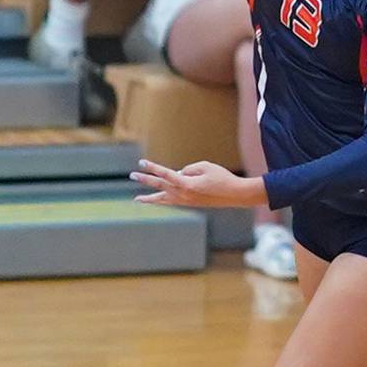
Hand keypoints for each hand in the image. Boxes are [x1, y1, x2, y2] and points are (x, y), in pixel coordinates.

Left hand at [131, 159, 265, 208]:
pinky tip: (156, 200)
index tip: (142, 163)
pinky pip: (171, 202)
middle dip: (146, 180)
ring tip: (137, 199)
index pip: (165, 174)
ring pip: (163, 199)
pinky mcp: (190, 203)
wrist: (234, 195)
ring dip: (149, 198)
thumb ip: (189, 169)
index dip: (153, 168)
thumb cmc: (222, 177)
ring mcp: (186, 201)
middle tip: (132, 175)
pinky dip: (162, 201)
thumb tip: (178, 174)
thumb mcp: (205, 166)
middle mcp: (183, 194)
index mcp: (186, 184)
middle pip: (160, 186)